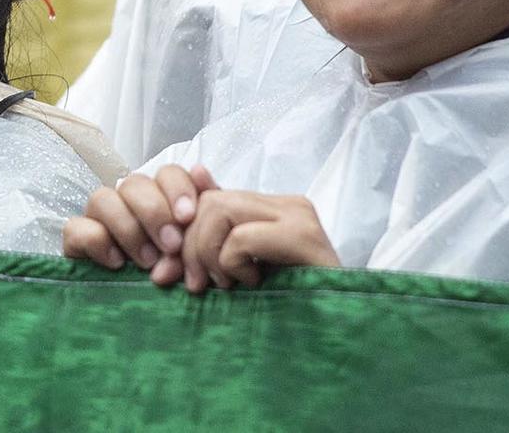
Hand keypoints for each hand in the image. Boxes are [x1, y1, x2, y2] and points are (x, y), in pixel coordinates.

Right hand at [62, 164, 212, 284]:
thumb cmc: (179, 281)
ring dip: (128, 228)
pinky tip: (116, 263)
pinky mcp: (77, 241)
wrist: (142, 322)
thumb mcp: (197, 253)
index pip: (166, 173)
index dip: (177, 188)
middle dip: (154, 212)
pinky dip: (97, 241)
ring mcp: (99, 220)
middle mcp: (128, 203)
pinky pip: (76, 227)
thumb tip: (200, 173)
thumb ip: (200, 217)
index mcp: (161, 199)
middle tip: (171, 245)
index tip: (187, 217)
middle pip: (134, 183)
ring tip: (147, 261)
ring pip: (102, 198)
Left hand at [181, 180, 338, 293]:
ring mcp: (298, 216)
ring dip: (210, 255)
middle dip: (190, 245)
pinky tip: (252, 284)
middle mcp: (287, 204)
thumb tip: (192, 172)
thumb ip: (213, 229)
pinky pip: (241, 238)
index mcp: (271, 207)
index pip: (208, 196)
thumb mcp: (237, 268)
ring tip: (229, 284)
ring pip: (220, 210)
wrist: (335, 337)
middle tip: (198, 284)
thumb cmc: (284, 307)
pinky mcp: (304, 236)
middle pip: (210, 200)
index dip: (182, 233)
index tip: (174, 272)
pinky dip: (232, 265)